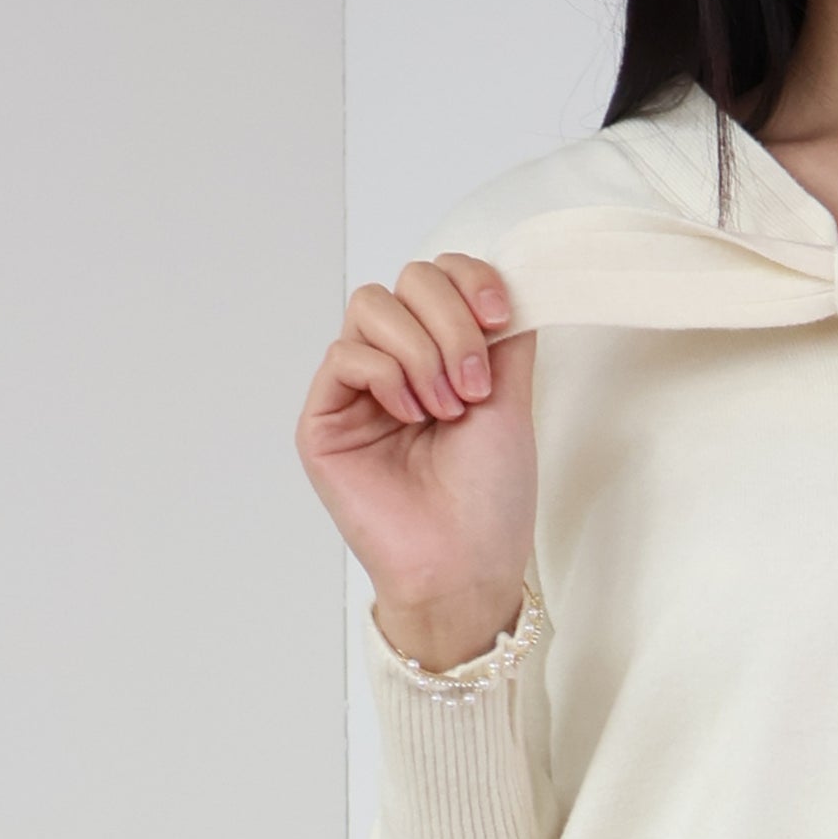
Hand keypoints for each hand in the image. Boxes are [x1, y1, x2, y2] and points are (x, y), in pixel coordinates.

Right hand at [295, 252, 535, 668]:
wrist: (466, 560)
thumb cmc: (491, 495)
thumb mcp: (513, 396)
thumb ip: (504, 335)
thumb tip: (504, 280)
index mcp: (440, 354)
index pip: (439, 277)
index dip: (469, 280)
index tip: (500, 316)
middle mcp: (396, 365)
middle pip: (406, 280)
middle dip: (450, 321)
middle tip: (474, 384)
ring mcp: (356, 390)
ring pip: (371, 306)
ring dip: (421, 350)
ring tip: (446, 408)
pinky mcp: (324, 419)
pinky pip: (346, 355)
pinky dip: (387, 375)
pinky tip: (412, 415)